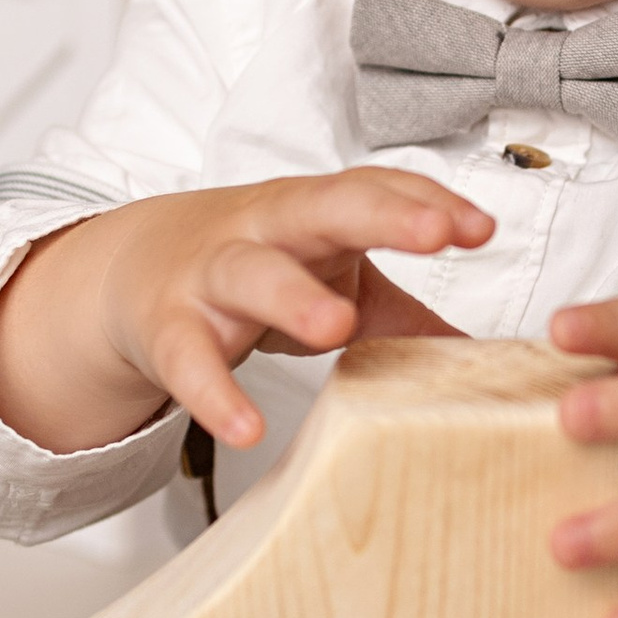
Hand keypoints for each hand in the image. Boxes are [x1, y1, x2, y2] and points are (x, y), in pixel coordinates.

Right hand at [0, 170, 487, 455]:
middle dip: (381, 215)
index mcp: (312, 212)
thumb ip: (401, 315)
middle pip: (321, 207)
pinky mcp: (168, 330)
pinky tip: (247, 428)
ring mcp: (210, 275)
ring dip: (293, 296)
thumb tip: (484, 358)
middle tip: (437, 233)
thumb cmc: (254, 266)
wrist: (133, 269)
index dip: (427, 203)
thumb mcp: (328, 276)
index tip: (481, 227)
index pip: (374, 189)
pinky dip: (215, 396)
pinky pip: (190, 362)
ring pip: (250, 274)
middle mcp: (263, 229)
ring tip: (338, 326)